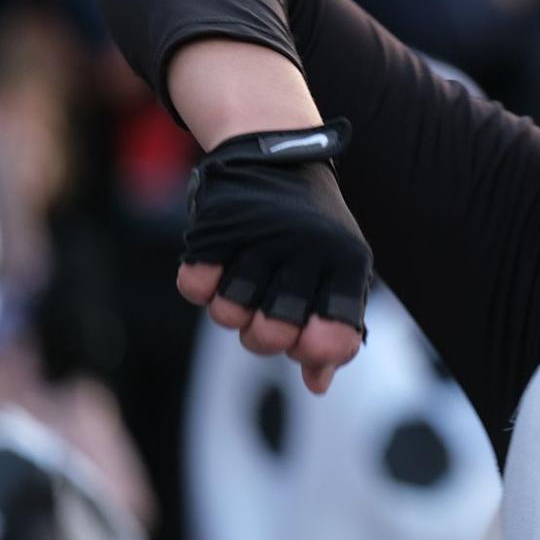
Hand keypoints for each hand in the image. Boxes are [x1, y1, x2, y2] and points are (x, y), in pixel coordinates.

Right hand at [177, 120, 370, 393]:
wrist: (276, 155)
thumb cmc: (312, 229)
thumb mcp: (337, 271)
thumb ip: (332, 328)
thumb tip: (318, 384)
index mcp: (346, 265)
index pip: (334, 336)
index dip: (317, 350)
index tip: (308, 339)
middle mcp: (306, 252)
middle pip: (273, 336)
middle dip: (266, 336)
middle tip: (268, 307)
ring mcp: (258, 239)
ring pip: (229, 315)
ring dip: (231, 307)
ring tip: (245, 278)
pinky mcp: (215, 227)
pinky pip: (194, 287)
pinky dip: (201, 281)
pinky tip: (219, 262)